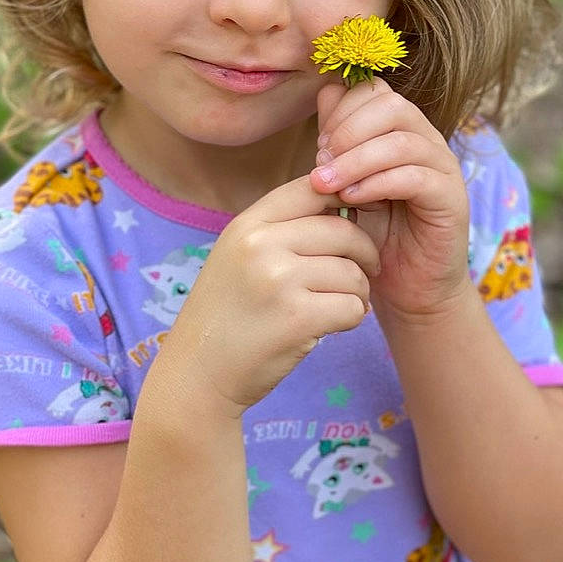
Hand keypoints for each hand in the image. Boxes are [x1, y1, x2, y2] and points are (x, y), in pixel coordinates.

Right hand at [162, 174, 381, 414]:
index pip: (312, 188)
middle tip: (364, 273)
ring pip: (353, 273)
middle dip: (364, 254)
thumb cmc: (227, 315)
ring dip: (358, 293)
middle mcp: (261, 245)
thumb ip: (281, 230)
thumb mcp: (239, 257)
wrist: (198, 373)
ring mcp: (279, 280)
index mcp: (247, 224)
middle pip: (343, 230)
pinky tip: (332, 327)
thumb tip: (345, 206)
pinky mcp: (298, 318)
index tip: (356, 223)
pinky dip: (352, 319)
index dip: (346, 200)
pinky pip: (353, 308)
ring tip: (339, 306)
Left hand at [310, 79, 470, 320]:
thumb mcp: (347, 182)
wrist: (408, 288)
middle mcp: (426, 141)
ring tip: (327, 184)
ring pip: (401, 141)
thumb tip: (326, 92)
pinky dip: (377, 184)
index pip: (376, 91)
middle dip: (347, 130)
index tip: (318, 144)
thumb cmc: (375, 235)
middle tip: (320, 162)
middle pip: (391, 105)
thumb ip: (338, 141)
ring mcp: (443, 168)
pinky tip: (352, 200)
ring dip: (355, 160)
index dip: (342, 110)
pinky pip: (415, 178)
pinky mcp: (451, 199)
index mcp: (401, 130)